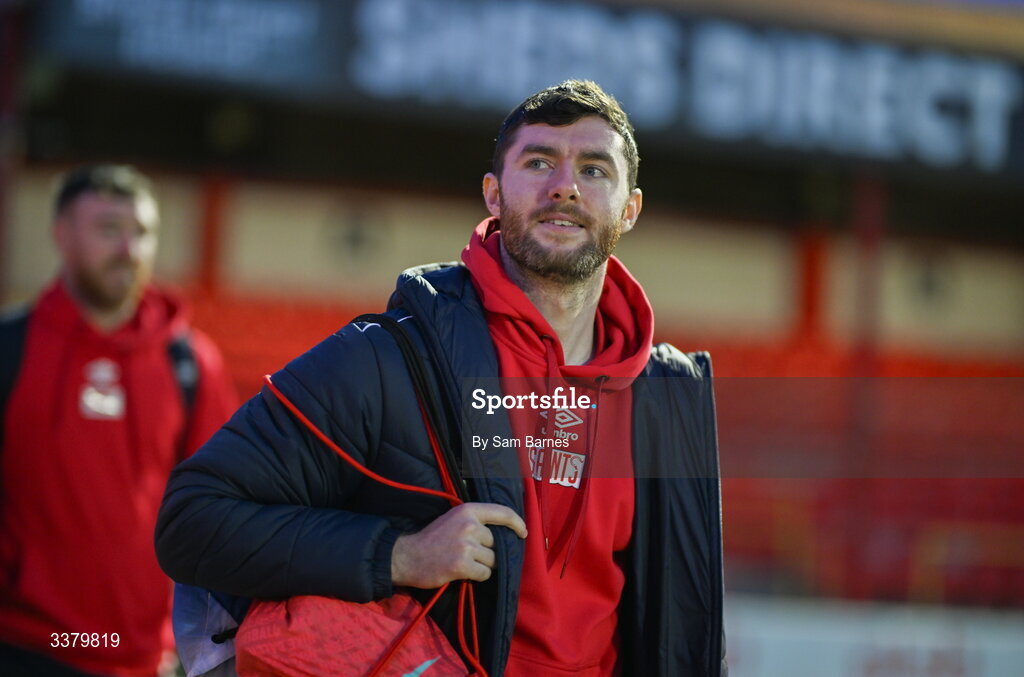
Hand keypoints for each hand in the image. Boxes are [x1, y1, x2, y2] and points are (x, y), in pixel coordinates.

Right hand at [390, 502, 526, 587]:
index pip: (503, 513)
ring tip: (463, 563)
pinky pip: (484, 574)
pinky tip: (462, 572)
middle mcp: (469, 526)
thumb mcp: (453, 519)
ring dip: (482, 566)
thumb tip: (505, 532)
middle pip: (497, 544)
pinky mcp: (462, 565)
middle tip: (469, 555)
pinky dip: (477, 576)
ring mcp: (466, 546)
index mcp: (468, 511)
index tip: (523, 532)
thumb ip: (476, 522)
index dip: (517, 523)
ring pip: (492, 561)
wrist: (407, 556)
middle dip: (488, 552)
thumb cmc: (432, 539)